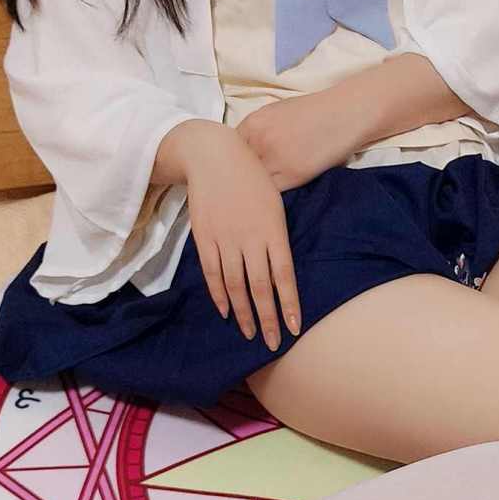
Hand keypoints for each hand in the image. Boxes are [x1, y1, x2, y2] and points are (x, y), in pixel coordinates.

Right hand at [158, 120, 300, 348]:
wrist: (213, 156)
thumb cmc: (251, 177)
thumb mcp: (275, 202)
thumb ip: (276, 237)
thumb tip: (281, 269)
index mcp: (273, 230)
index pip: (284, 276)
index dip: (289, 304)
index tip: (294, 327)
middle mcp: (250, 239)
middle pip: (260, 288)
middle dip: (268, 319)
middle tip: (274, 343)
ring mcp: (225, 240)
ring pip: (235, 286)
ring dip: (244, 313)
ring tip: (251, 334)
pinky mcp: (204, 239)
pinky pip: (212, 274)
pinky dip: (219, 295)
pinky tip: (226, 311)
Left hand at [236, 90, 365, 191]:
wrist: (344, 114)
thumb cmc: (313, 111)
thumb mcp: (276, 112)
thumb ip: (256, 130)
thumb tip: (243, 150)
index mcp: (253, 123)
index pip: (230, 151)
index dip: (232, 163)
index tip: (236, 171)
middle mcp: (259, 141)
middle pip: (238, 169)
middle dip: (240, 178)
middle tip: (241, 188)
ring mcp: (275, 159)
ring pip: (253, 183)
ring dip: (254, 190)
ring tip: (254, 197)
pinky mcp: (292, 175)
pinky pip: (271, 192)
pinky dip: (269, 196)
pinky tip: (271, 196)